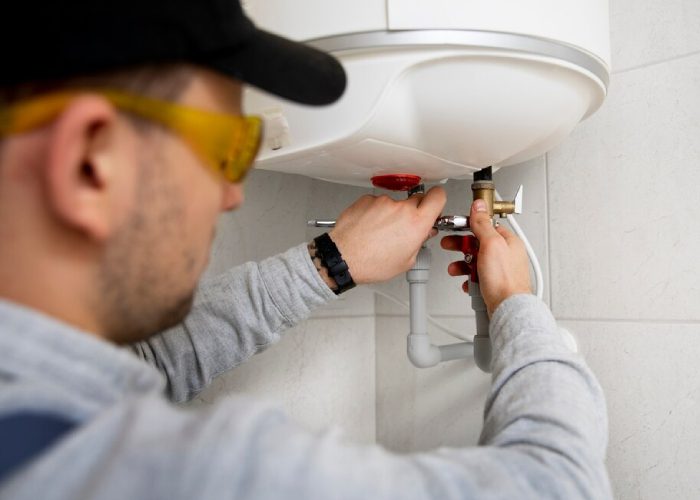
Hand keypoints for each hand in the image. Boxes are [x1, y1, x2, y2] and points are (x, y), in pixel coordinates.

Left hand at [328, 186, 445, 283]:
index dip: (438, 200)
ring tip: (380, 233)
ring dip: (391, 214)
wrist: (344, 258)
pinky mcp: (367, 199)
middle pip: (417, 200)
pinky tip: (369, 228)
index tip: (434, 205)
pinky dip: (375, 213)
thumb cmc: (372, 263)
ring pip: (395, 203)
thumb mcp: (406, 261)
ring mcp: (383, 202)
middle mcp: (401, 208)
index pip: (438, 196)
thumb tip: (423, 233)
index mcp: (416, 223)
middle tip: (405, 227)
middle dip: (414, 211)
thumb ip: (419, 242)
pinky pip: (377, 203)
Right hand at [441, 199, 530, 314]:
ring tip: (455, 269)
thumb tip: (479, 206)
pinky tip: (468, 282)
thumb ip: (483, 224)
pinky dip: (469, 279)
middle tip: (450, 246)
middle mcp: (506, 255)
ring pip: (476, 262)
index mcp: (508, 241)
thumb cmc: (505, 280)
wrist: (508, 309)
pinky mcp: (494, 285)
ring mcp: (500, 271)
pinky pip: (477, 277)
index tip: (456, 228)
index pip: (486, 226)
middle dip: (462, 247)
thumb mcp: (491, 244)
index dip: (469, 226)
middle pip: (478, 244)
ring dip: (463, 265)